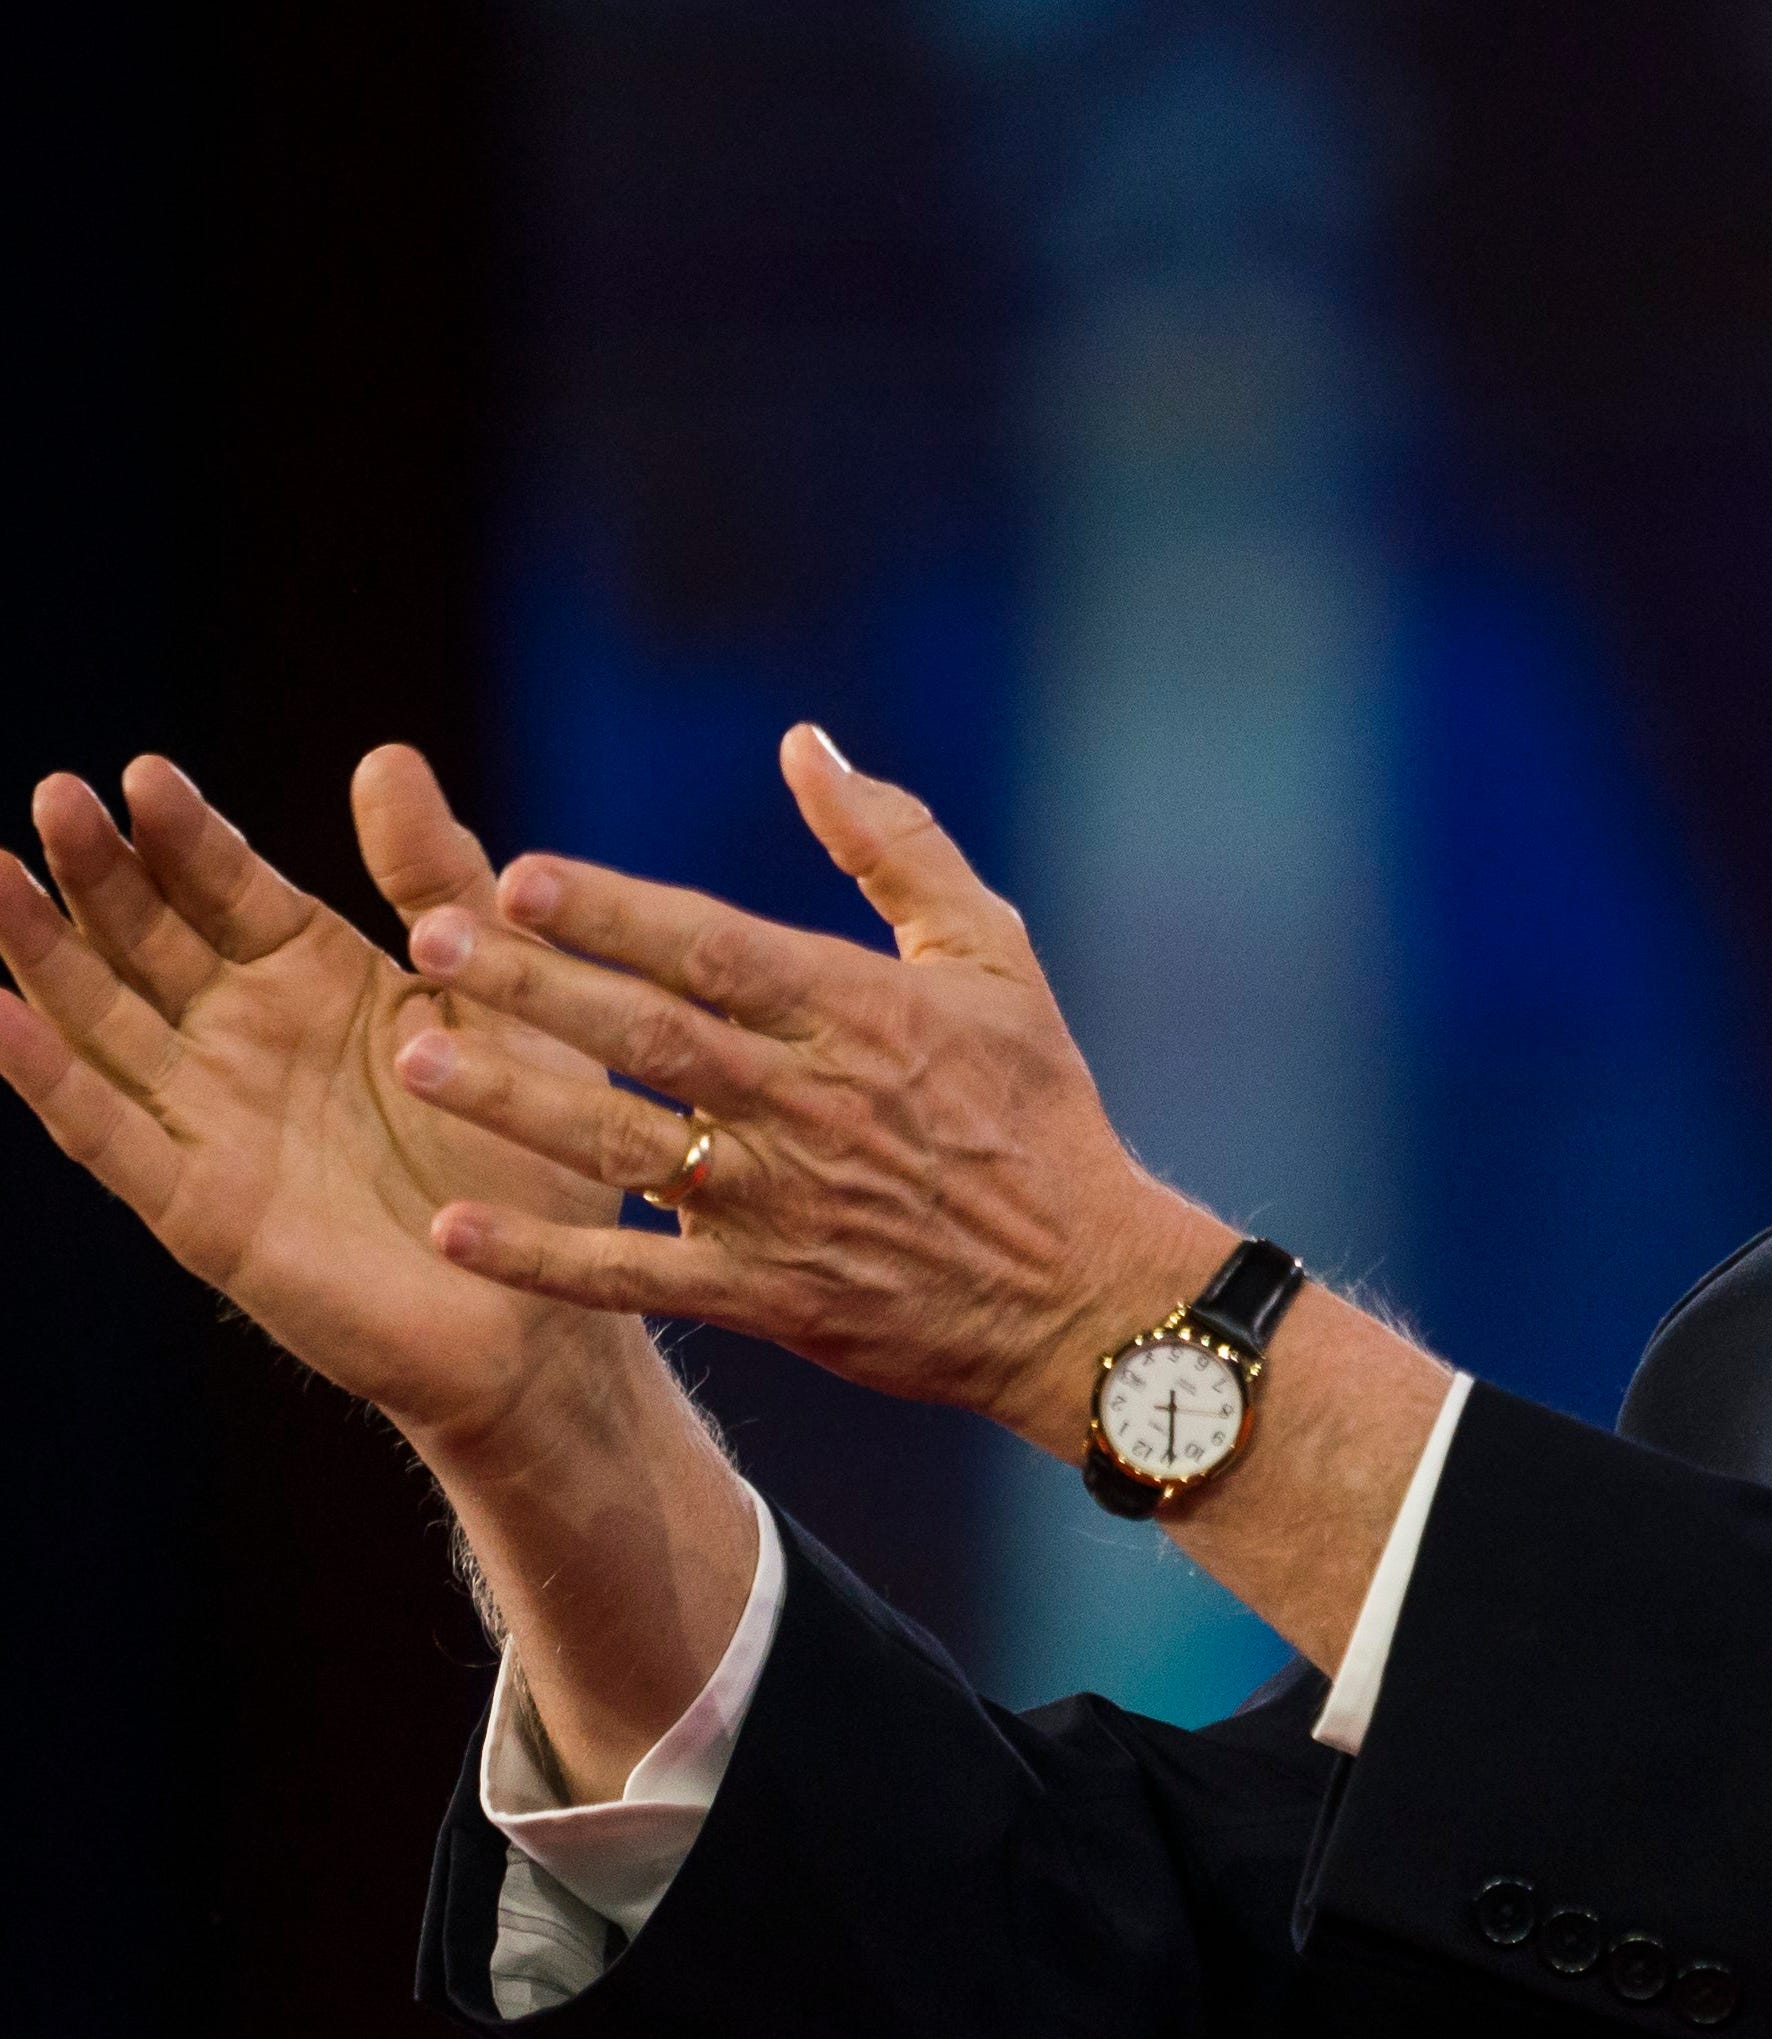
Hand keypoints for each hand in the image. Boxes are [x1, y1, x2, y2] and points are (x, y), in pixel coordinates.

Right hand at [0, 748, 646, 1450]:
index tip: (144, 774)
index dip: (185, 836)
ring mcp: (211, 1118)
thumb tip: (384, 755)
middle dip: (99, 872)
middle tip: (58, 799)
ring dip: (43, 953)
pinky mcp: (197, 1204)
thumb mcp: (496, 994)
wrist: (547, 1305)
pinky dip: (47, 1075)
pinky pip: (108, 1132)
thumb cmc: (536, 1148)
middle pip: (148, 940)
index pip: (229, 888)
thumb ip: (437, 880)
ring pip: (101, 1020)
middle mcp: (247, 1038)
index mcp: (317, 978)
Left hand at [392, 726, 1206, 1454]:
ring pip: (627, 1145)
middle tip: (430, 943)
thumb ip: (895, 845)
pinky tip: (457, 1231)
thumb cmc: (1038, 1110)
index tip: (519, 877)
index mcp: (862, 1012)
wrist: (1086, 1292)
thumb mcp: (994, 955)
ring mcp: (786, 1204)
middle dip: (535, 988)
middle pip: (650, 1033)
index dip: (615, 913)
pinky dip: (548, 1259)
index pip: (716, 948)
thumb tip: (804, 744)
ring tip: (418, 1061)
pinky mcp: (773, 1294)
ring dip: (518, 1104)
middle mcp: (813, 1103)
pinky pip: (641, 1277)